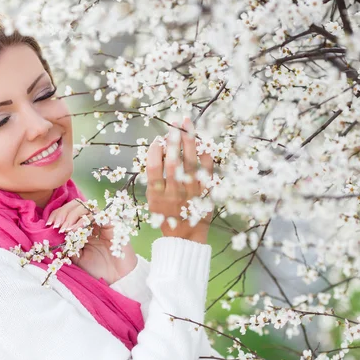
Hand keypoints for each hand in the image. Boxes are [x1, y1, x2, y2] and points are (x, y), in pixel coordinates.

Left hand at [46, 199, 136, 284]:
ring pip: (86, 206)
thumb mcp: (75, 257)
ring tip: (64, 229)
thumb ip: (66, 244)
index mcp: (83, 226)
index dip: (58, 214)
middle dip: (63, 212)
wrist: (117, 279)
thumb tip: (52, 234)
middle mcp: (93, 221)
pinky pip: (97, 214)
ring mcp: (102, 221)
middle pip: (76, 204)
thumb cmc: (97, 268)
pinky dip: (83, 220)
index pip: (69, 211)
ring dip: (71, 215)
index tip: (49, 224)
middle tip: (55, 225)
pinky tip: (75, 231)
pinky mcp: (112, 223)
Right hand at [145, 117, 213, 243]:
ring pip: (190, 162)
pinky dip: (206, 155)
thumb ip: (153, 179)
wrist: (185, 236)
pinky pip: (207, 170)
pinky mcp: (206, 193)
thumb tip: (158, 150)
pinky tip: (203, 141)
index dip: (155, 151)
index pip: (154, 168)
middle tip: (174, 123)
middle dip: (173, 140)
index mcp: (158, 195)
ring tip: (186, 123)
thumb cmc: (166, 215)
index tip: (157, 140)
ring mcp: (192, 192)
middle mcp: (175, 193)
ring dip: (189, 141)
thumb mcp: (152, 201)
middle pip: (173, 162)